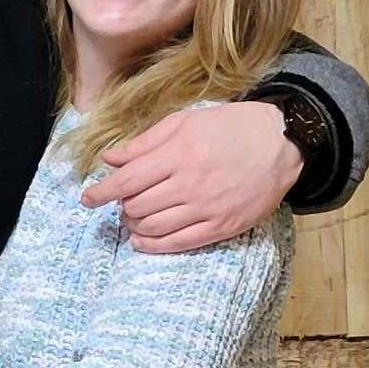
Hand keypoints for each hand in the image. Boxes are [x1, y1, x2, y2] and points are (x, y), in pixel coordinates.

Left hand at [90, 98, 300, 253]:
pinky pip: (179, 243)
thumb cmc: (231, 126)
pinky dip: (154, 246)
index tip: (87, 199)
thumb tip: (110, 159)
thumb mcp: (186, 121)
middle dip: (121, 207)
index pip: (127, 180)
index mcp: (178, 154)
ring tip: (132, 218)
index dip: (102, 192)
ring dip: (135, 226)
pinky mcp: (221, 226)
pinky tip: (143, 241)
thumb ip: (145, 142)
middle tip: (121, 203)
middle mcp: (189, 184)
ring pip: (154, 227)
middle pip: (137, 205)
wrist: (281, 143)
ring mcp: (206, 208)